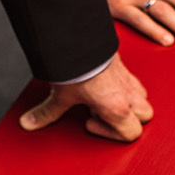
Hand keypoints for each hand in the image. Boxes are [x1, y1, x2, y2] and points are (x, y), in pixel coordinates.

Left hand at [19, 53, 152, 141]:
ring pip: (143, 99)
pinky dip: (125, 88)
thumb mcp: (60, 95)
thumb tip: (30, 123)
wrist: (80, 39)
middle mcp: (129, 95)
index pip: (132, 133)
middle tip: (99, 112)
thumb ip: (47, 113)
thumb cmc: (76, 68)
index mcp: (117, 108)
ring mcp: (129, 79)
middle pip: (145, 117)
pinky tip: (105, 86)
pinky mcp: (125, 66)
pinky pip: (135, 82)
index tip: (90, 122)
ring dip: (128, 104)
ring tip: (103, 100)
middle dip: (126, 120)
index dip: (111, 134)